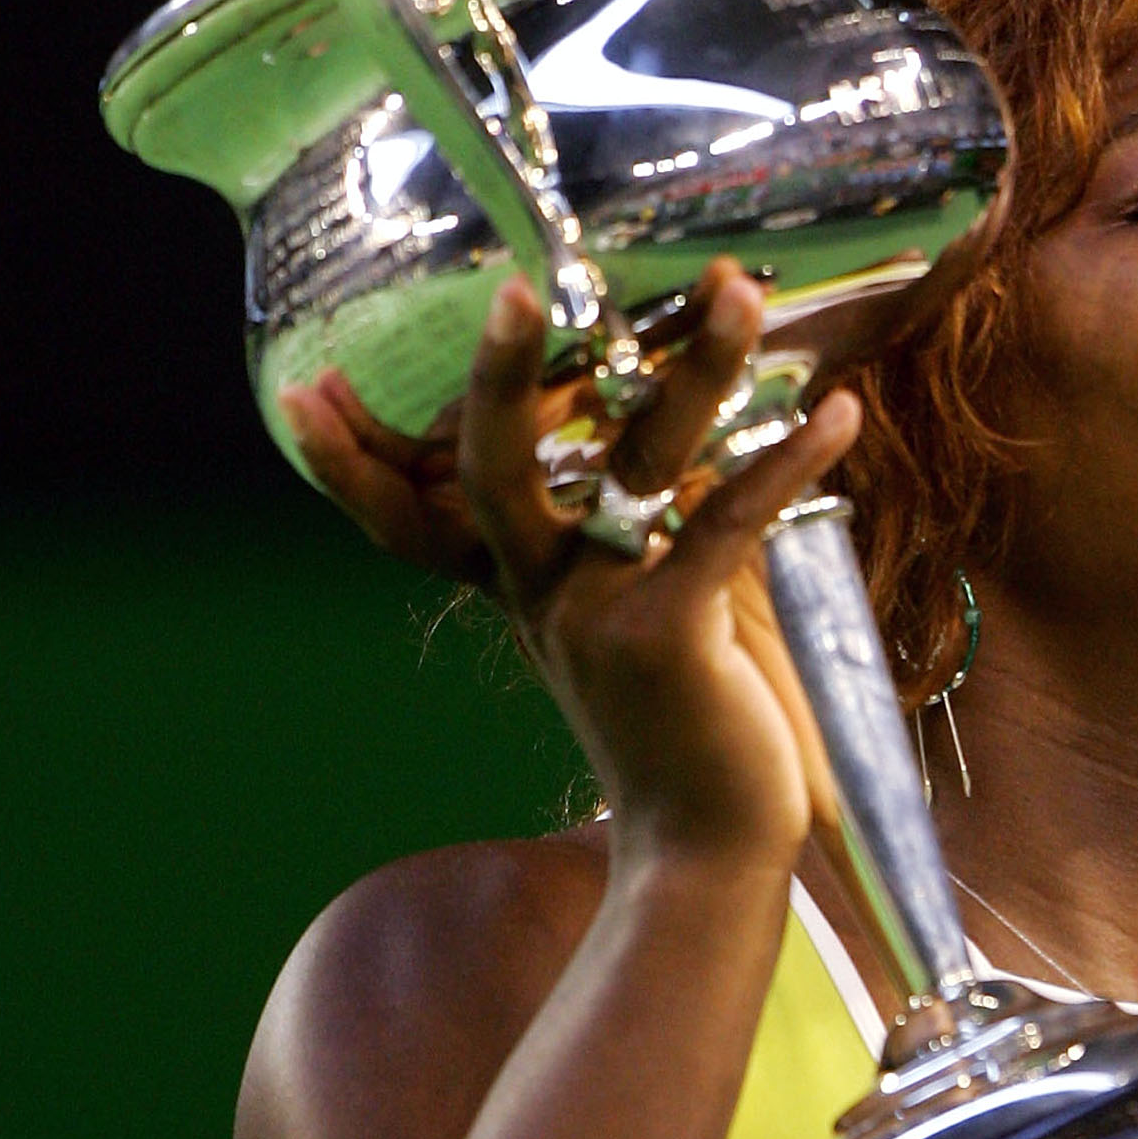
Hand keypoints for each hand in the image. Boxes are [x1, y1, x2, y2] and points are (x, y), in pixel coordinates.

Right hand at [282, 262, 853, 867]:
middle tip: (516, 286)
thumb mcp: (633, 634)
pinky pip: (727, 524)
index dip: (350, 460)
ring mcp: (598, 613)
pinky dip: (788, 464)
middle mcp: (543, 597)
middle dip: (500, 373)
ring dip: (697, 367)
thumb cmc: (682, 735)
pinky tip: (840, 415)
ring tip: (739, 291)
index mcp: (523, 593)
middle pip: (494, 468)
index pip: (411, 519)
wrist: (705, 852)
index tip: (297, 388)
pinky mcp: (667, 635)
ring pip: (637, 461)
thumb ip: (626, 552)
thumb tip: (665, 462)